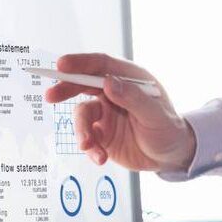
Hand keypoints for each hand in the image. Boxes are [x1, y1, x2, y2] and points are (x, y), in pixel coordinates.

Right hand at [44, 53, 196, 171]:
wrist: (171, 156)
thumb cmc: (168, 130)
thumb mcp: (155, 114)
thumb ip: (132, 98)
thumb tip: (109, 82)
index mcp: (129, 79)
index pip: (101, 65)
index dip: (80, 63)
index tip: (62, 66)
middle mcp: (113, 93)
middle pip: (83, 85)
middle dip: (65, 89)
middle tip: (50, 96)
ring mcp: (106, 114)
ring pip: (82, 116)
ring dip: (82, 132)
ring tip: (89, 147)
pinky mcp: (102, 134)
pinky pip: (88, 139)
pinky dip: (90, 149)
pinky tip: (100, 158)